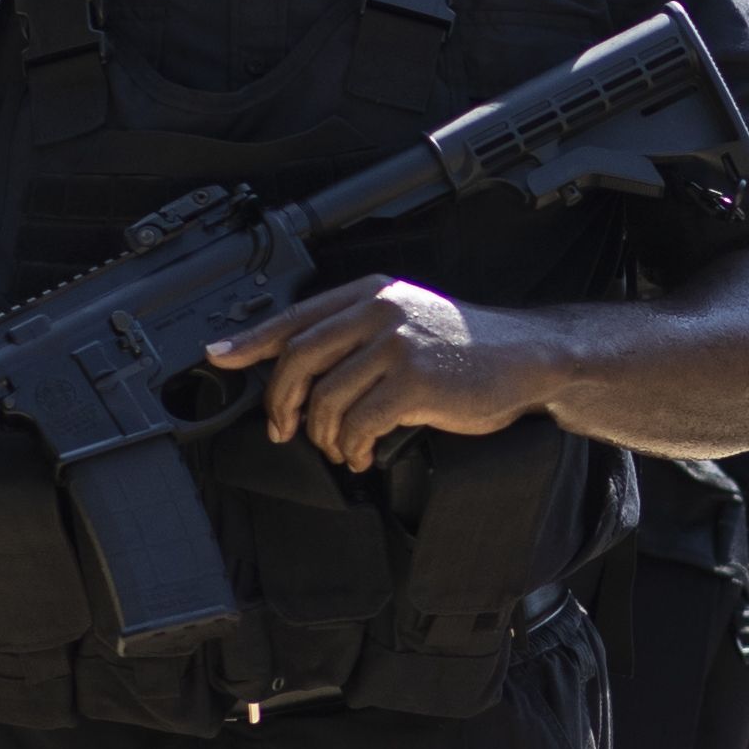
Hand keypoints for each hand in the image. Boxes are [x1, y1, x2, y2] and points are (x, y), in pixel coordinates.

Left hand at [208, 277, 549, 469]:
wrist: (529, 357)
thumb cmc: (469, 350)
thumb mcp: (409, 323)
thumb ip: (360, 335)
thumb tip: (304, 371)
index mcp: (371, 293)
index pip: (296, 317)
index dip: (251, 340)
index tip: (218, 356)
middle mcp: (378, 310)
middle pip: (298, 359)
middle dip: (281, 403)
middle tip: (283, 430)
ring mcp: (396, 343)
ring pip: (326, 398)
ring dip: (325, 435)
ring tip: (342, 449)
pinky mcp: (414, 380)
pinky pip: (359, 423)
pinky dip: (353, 447)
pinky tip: (364, 455)